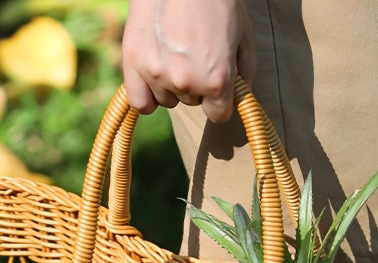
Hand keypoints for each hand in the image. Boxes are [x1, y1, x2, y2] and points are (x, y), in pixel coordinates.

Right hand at [122, 0, 256, 121]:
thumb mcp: (242, 33)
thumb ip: (244, 70)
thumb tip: (239, 94)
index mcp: (216, 80)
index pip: (218, 114)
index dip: (220, 100)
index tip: (217, 86)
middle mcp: (186, 83)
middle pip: (192, 103)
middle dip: (196, 85)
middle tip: (194, 51)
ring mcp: (157, 74)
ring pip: (167, 99)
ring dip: (171, 84)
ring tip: (173, 50)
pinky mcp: (133, 64)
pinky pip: (140, 102)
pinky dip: (146, 94)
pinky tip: (153, 76)